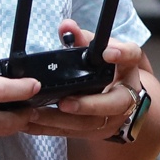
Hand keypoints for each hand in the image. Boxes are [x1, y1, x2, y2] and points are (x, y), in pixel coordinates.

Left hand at [25, 19, 146, 139]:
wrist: (119, 98)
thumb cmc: (107, 70)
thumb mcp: (99, 51)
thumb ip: (82, 38)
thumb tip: (66, 26)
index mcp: (127, 69)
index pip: (132, 57)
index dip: (122, 54)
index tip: (107, 52)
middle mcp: (125, 96)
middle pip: (113, 103)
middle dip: (87, 105)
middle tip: (64, 103)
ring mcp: (110, 118)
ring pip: (88, 124)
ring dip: (59, 120)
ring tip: (34, 114)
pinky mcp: (93, 131)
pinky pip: (70, 132)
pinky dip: (47, 129)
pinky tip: (27, 123)